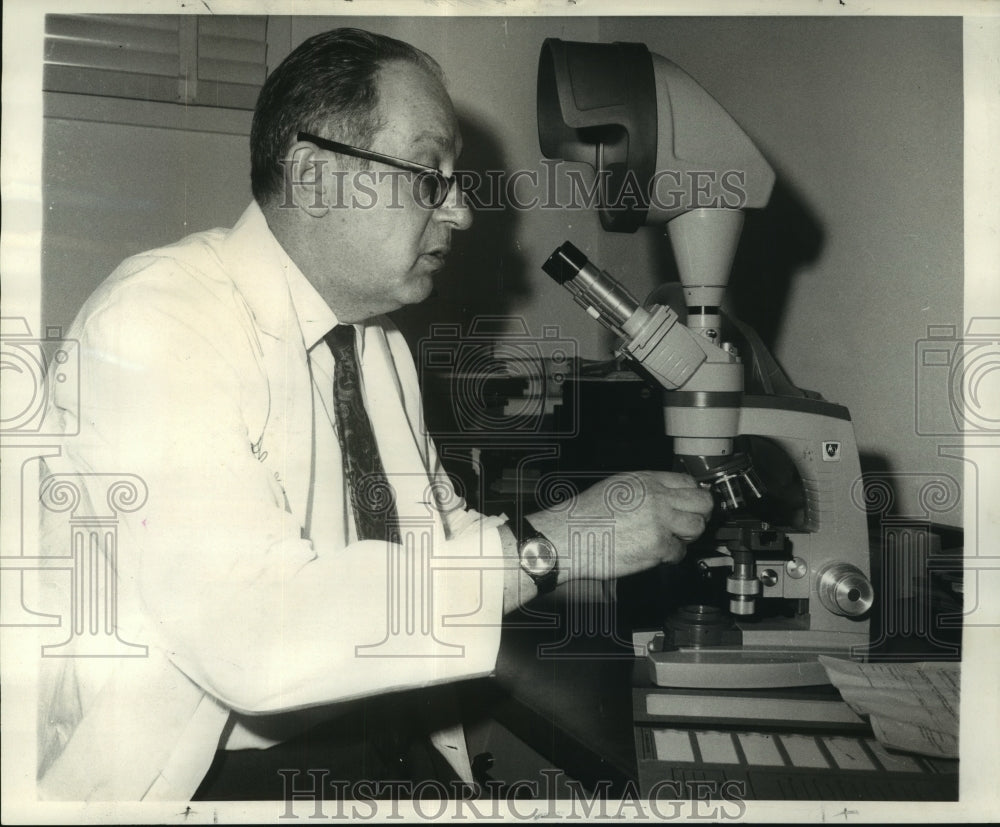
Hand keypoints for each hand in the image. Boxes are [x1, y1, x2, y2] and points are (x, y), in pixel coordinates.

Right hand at [526, 471, 713, 582]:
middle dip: (700, 514)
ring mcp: (659, 522)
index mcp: (646, 480)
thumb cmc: (584, 516)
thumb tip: (666, 496)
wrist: (568, 537)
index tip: (693, 504)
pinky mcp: (658, 546)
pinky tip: (656, 553)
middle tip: (690, 523)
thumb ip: (645, 489)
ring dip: (688, 536)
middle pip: (702, 503)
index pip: (688, 482)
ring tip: (672, 539)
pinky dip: (671, 556)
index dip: (694, 495)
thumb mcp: (616, 487)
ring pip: (697, 527)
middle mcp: (657, 497)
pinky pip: (680, 552)